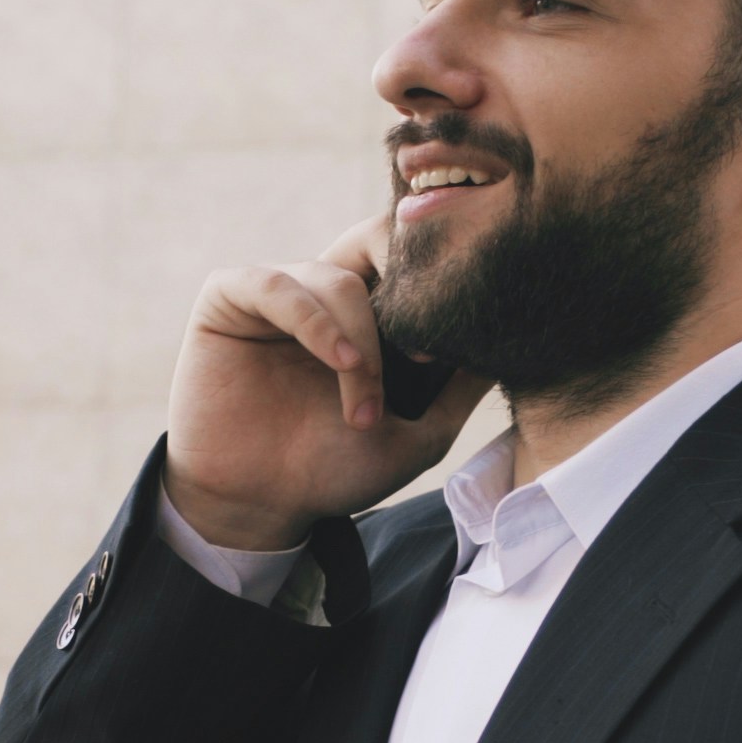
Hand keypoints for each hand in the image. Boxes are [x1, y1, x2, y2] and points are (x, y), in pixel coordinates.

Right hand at [164, 213, 495, 552]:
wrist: (260, 505)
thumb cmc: (333, 470)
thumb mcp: (418, 436)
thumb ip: (460, 390)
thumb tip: (512, 344)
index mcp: (366, 313)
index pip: (406, 259)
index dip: (436, 280)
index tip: (456, 340)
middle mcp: (323, 292)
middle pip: (373, 237)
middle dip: (405, 274)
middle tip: (423, 330)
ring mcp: (277, 292)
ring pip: (335, 276)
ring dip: (360, 341)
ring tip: (365, 405)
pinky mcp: (229, 299)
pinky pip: (274, 284)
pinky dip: (314, 320)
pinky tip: (338, 363)